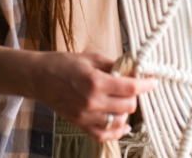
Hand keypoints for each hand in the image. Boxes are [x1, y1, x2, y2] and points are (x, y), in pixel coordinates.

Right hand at [28, 51, 156, 140]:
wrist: (38, 78)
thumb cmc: (63, 64)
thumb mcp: (90, 58)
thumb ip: (113, 65)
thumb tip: (133, 68)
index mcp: (95, 81)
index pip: (130, 87)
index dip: (146, 84)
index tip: (153, 81)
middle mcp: (92, 101)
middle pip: (128, 106)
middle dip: (135, 96)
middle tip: (133, 88)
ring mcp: (86, 115)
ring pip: (119, 120)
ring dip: (126, 111)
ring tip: (123, 101)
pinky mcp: (80, 124)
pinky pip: (104, 134)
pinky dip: (117, 131)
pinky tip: (124, 125)